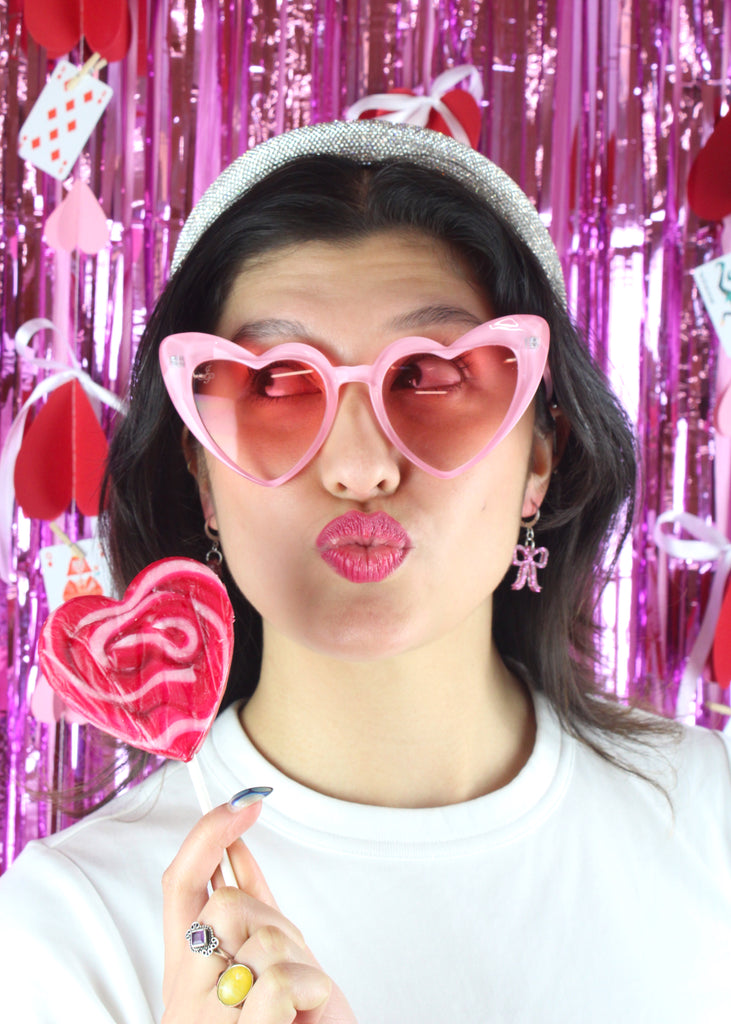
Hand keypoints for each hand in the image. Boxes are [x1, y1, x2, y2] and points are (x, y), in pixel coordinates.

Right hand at [161, 797, 356, 1023]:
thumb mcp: (267, 968)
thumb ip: (251, 915)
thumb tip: (237, 846)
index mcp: (186, 975)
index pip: (178, 887)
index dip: (207, 836)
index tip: (244, 803)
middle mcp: (184, 999)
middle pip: (226, 906)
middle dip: (275, 920)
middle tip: (293, 962)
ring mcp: (205, 1023)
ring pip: (259, 940)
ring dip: (299, 961)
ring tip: (302, 1002)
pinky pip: (278, 982)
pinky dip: (310, 988)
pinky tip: (309, 1013)